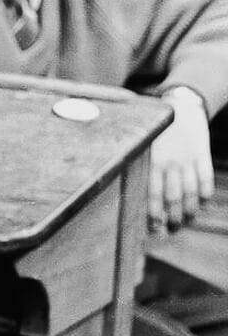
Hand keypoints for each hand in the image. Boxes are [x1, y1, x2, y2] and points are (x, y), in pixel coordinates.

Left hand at [148, 88, 214, 231]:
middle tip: (169, 230)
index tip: (153, 227)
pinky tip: (201, 204)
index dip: (153, 212)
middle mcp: (171, 161)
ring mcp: (188, 159)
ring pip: (190, 191)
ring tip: (185, 221)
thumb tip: (131, 191)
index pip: (152, 192)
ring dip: (188, 210)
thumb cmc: (157, 130)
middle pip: (173, 196)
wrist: (182, 106)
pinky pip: (205, 178)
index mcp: (152, 160)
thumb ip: (140, 165)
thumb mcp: (144, 144)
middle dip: (171, 217)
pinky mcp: (203, 155)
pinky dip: (204, 193)